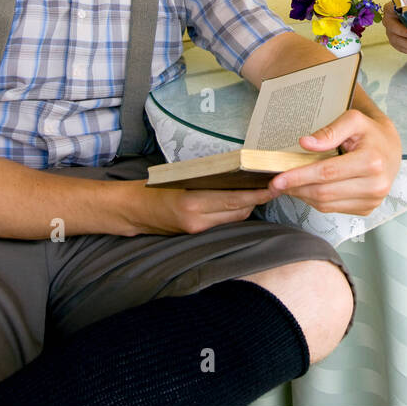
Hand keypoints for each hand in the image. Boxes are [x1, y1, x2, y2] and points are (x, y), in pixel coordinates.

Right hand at [131, 184, 280, 235]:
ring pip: (234, 218)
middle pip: (238, 211)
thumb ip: (208, 178)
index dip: (257, 194)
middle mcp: (197, 219)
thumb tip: (237, 172)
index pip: (234, 199)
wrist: (133, 209)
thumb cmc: (155, 187)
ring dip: (246, 205)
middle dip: (257, 199)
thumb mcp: (181, 177)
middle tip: (273, 186)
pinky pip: (223, 222)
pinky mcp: (196, 233)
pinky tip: (238, 201)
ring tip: (259, 191)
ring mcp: (197, 229)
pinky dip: (233, 212)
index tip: (273, 186)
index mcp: (193, 202)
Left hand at [268, 108, 401, 214]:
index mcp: (372, 161)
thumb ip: (329, 131)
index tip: (277, 179)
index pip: (327, 172)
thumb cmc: (369, 133)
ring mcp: (372, 200)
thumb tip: (305, 143)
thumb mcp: (353, 120)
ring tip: (290, 185)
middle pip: (324, 192)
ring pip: (326, 204)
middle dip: (296, 188)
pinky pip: (333, 209)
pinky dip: (316, 200)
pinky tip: (308, 189)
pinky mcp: (367, 209)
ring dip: (303, 196)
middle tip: (276, 183)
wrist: (391, 149)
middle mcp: (375, 185)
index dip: (299, 176)